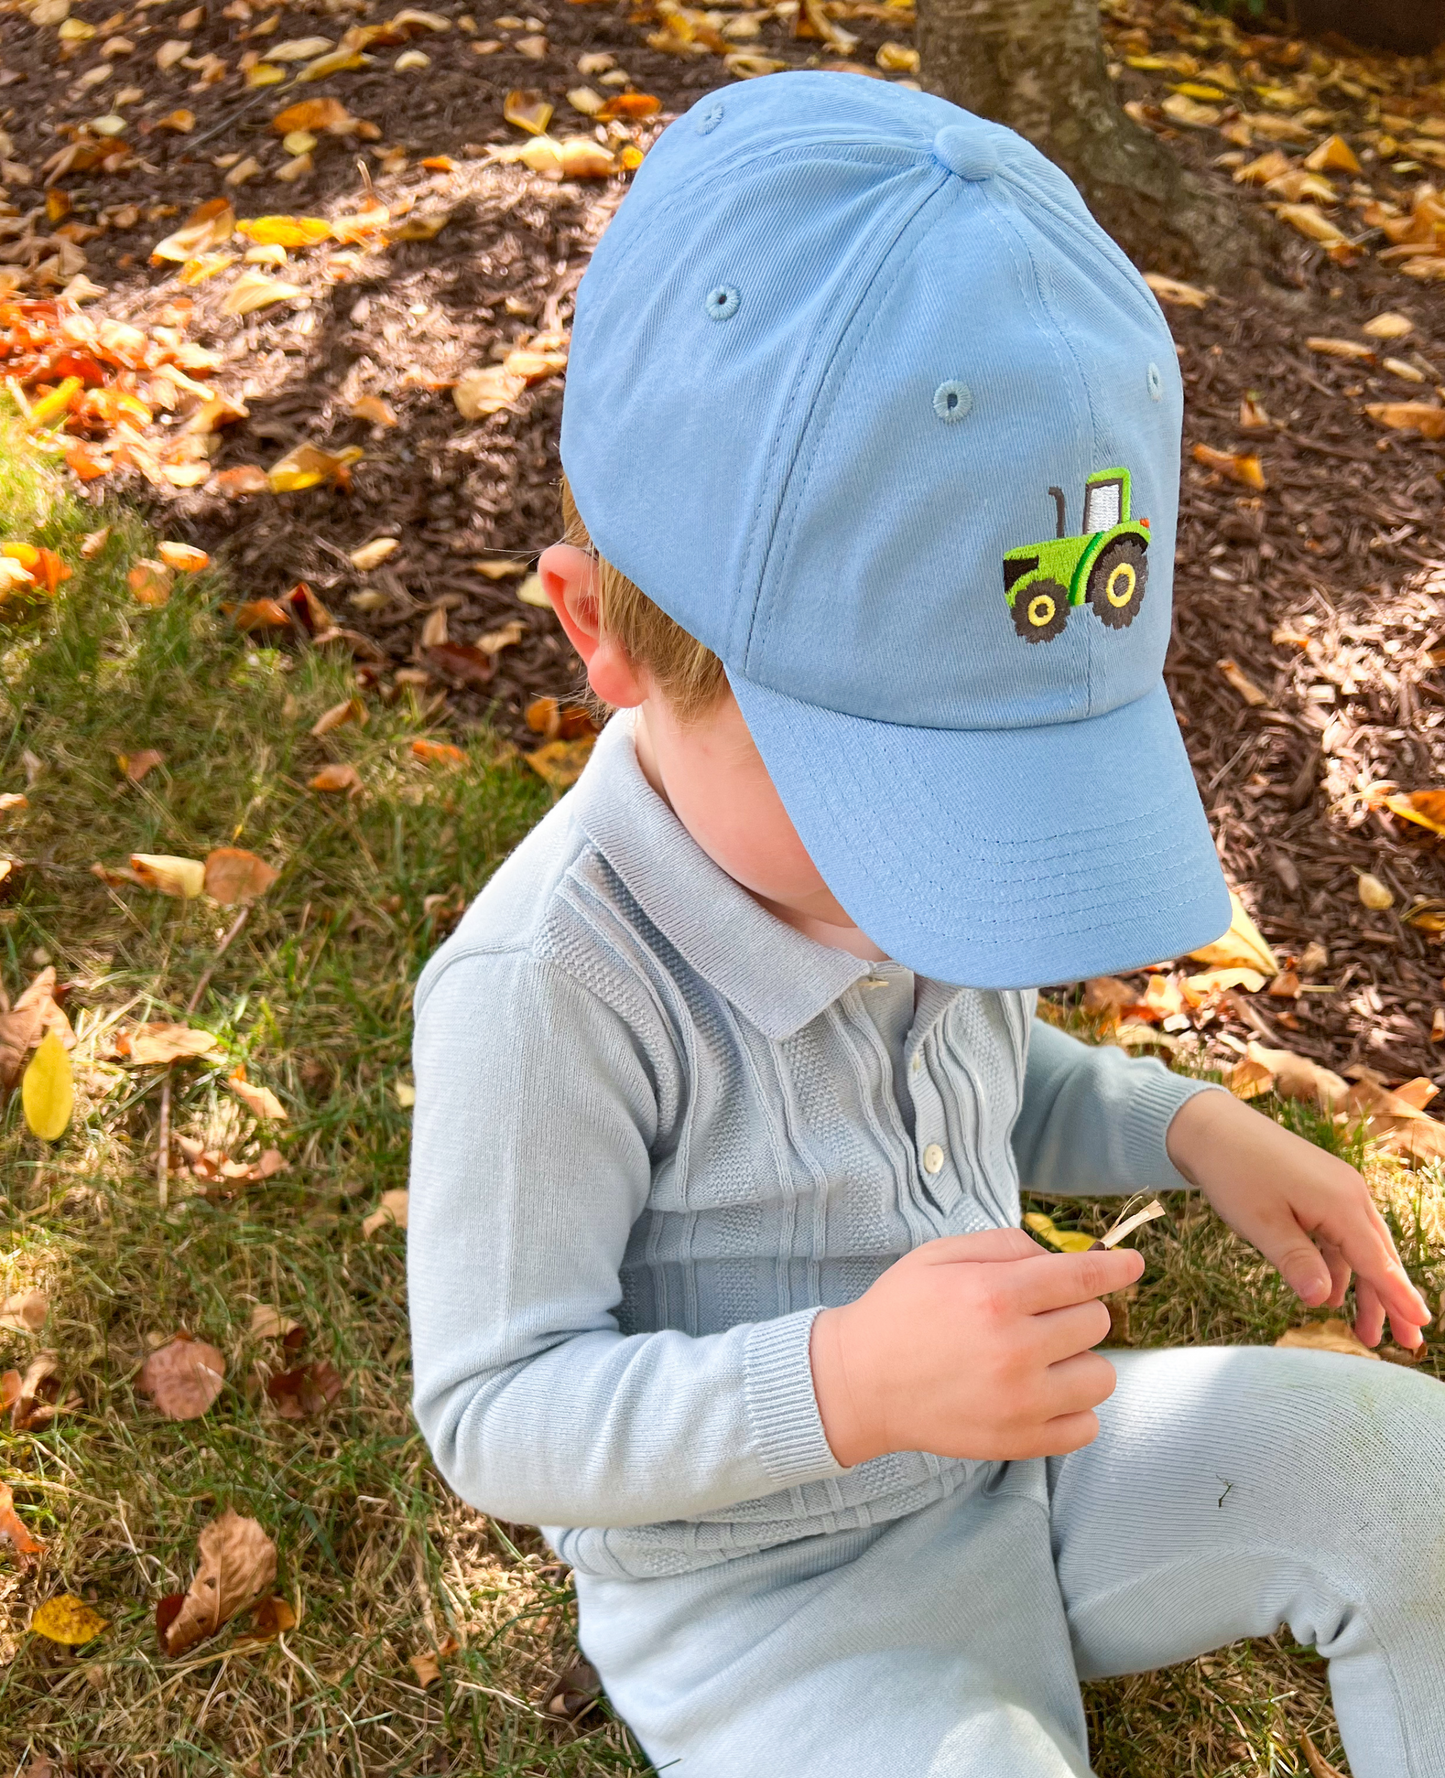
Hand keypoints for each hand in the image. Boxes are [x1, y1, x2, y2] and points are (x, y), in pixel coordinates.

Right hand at [808, 1228, 1143, 1467]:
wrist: (859, 1383)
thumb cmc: (900, 1311)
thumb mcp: (941, 1255)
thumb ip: (1006, 1245)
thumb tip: (1062, 1257)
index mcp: (995, 1295)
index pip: (1083, 1276)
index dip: (1117, 1268)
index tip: (1134, 1266)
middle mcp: (1015, 1349)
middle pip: (1096, 1322)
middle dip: (1076, 1310)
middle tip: (1041, 1315)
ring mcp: (1021, 1403)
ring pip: (1101, 1377)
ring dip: (1080, 1361)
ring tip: (1043, 1357)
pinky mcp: (1019, 1442)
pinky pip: (1087, 1427)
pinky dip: (1074, 1409)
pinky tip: (1043, 1393)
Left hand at [1166, 1089, 1431, 1349]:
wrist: (1214, 1127)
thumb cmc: (1235, 1173)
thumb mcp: (1261, 1223)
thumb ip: (1295, 1261)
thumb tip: (1320, 1300)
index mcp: (1341, 1203)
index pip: (1377, 1260)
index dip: (1399, 1297)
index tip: (1422, 1326)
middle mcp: (1350, 1194)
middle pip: (1379, 1256)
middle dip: (1392, 1300)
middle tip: (1407, 1343)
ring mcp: (1338, 1188)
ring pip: (1361, 1247)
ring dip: (1365, 1288)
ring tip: (1366, 1332)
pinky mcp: (1322, 1188)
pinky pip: (1342, 1234)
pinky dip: (1341, 1264)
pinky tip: (1331, 1293)